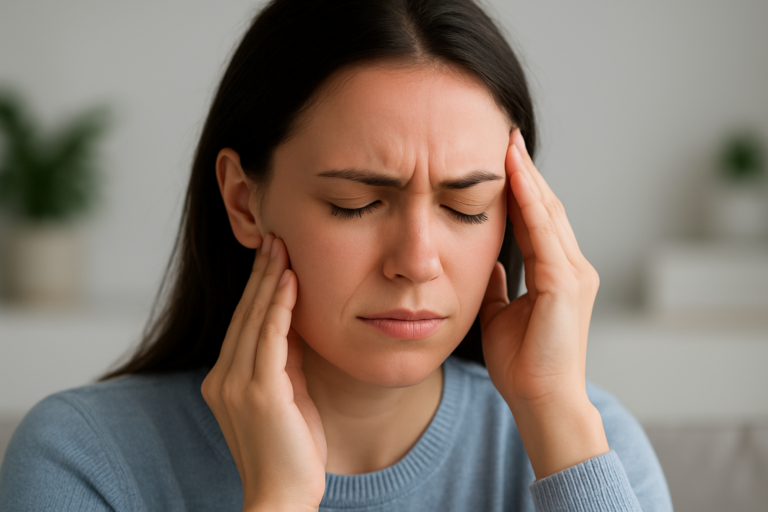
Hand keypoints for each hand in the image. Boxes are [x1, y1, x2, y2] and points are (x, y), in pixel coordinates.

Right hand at [201, 234, 326, 510]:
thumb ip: (286, 360)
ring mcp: (236, 385)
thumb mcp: (288, 395)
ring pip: (254, 319)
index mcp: (225, 380)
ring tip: (281, 246)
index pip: (243, 323)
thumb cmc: (291, 450)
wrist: (283, 496)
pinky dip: (279, 306)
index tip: (272, 257)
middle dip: (260, 274)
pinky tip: (289, 280)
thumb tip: (295, 321)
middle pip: (244, 314)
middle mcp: (223, 378)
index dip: (257, 288)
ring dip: (269, 280)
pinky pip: (269, 338)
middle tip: (274, 237)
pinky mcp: (258, 391)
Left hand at [479, 129, 607, 478]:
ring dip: (526, 177)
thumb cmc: (524, 364)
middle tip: (505, 136)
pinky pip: (544, 232)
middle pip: (546, 207)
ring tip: (507, 144)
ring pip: (548, 212)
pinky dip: (529, 201)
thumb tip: (486, 263)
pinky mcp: (565, 283)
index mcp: (556, 274)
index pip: (537, 219)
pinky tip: (513, 175)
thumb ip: (498, 285)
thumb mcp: (501, 313)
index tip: (500, 158)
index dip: (520, 188)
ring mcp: (573, 273)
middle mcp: (571, 267)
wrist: (541, 400)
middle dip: (524, 172)